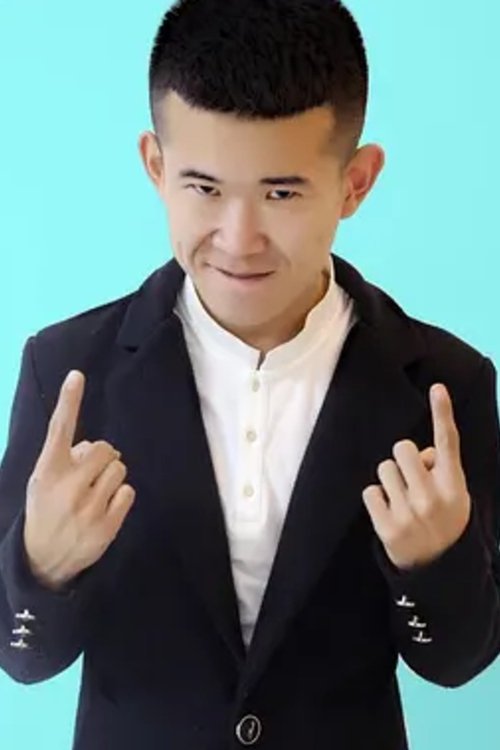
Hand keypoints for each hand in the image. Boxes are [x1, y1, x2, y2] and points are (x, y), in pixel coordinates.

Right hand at [23, 370, 135, 590]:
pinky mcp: (108, 524)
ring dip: (111, 476)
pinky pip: (129, 492)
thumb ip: (64, 458)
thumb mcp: (42, 481)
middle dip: (102, 457)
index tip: (77, 375)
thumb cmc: (46, 510)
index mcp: (48, 471)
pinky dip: (120, 496)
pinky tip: (105, 508)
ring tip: (95, 493)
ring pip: (120, 469)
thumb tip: (93, 446)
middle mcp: (69, 485)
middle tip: (89, 474)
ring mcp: (89, 506)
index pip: (60, 428)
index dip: (69, 400)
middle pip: (105, 449)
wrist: (44, 560)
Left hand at [362, 384, 470, 569]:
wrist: (437, 570)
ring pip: (384, 468)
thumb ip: (442, 469)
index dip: (443, 412)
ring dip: (390, 480)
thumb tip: (422, 453)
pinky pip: (370, 492)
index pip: (448, 442)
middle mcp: (433, 497)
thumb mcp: (456, 495)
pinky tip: (389, 513)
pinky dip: (376, 500)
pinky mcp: (387, 527)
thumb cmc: (444, 521)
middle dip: (403, 459)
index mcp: (454, 486)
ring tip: (402, 501)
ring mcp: (409, 513)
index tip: (437, 387)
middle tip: (410, 480)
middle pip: (402, 449)